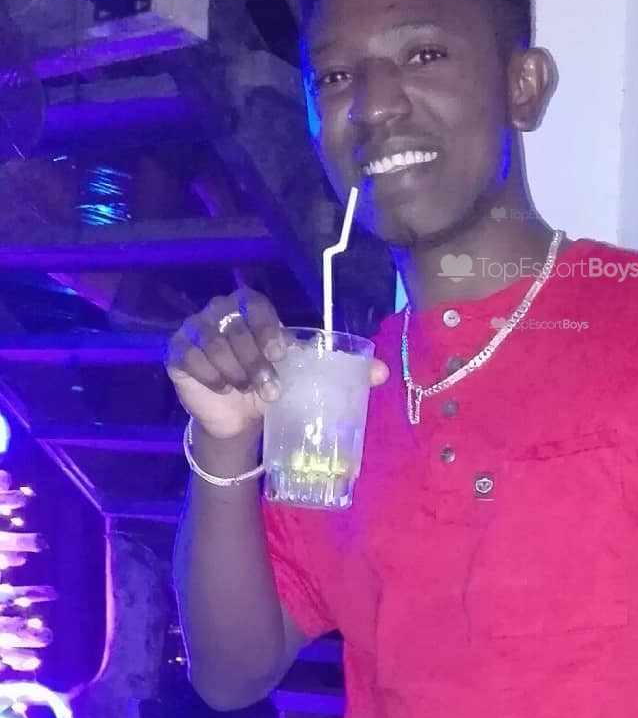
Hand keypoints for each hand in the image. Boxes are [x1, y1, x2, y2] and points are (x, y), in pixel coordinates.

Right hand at [166, 289, 388, 441]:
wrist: (239, 414)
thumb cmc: (272, 383)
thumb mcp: (306, 374)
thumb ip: (343, 369)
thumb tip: (382, 372)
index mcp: (251, 305)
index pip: (255, 303)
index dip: (266, 328)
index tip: (280, 355)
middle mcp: (220, 310)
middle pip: (233, 327)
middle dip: (253, 361)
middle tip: (269, 388)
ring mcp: (194, 329)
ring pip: (212, 344)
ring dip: (234, 371)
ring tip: (247, 390)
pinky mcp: (176, 352)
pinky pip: (190, 359)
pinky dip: (210, 377)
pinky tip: (222, 389)